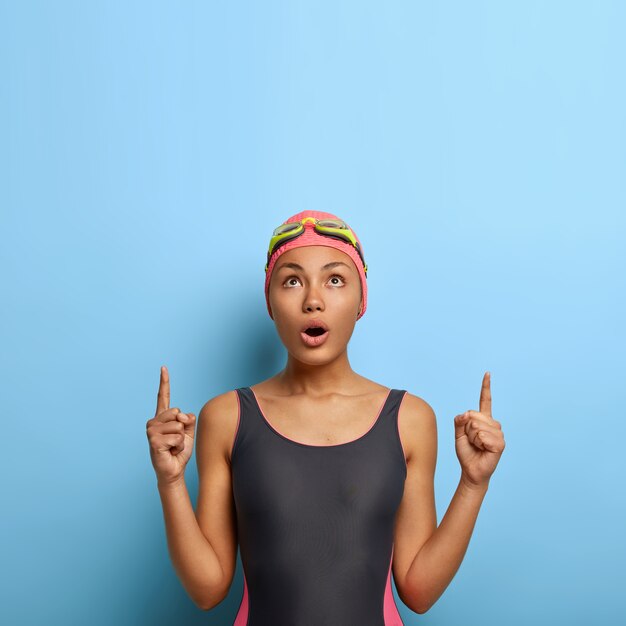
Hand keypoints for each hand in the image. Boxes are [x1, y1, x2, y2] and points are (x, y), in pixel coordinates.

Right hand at [146, 366, 196, 485]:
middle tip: (177, 439)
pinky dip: (178, 445)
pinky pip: (176, 437)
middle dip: (183, 426)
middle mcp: (154, 422)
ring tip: (173, 446)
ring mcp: (151, 431)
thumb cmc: (180, 451)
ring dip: (181, 438)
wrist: (174, 470)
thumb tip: (183, 415)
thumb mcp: (188, 432)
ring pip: (178, 425)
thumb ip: (189, 419)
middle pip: (177, 412)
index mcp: (162, 417)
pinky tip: (171, 451)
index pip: (163, 396)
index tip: (164, 368)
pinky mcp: (153, 441)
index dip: (164, 382)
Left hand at [454, 372, 505, 489]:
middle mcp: (493, 424)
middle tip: (472, 441)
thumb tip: (466, 414)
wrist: (471, 470)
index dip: (486, 387)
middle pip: (472, 416)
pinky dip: (478, 443)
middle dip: (466, 429)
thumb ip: (459, 421)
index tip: (487, 373)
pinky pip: (482, 436)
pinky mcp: (500, 443)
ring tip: (478, 446)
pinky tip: (483, 449)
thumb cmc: (466, 452)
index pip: (485, 400)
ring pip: (476, 426)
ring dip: (472, 438)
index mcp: (483, 419)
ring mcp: (498, 433)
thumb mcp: (458, 434)